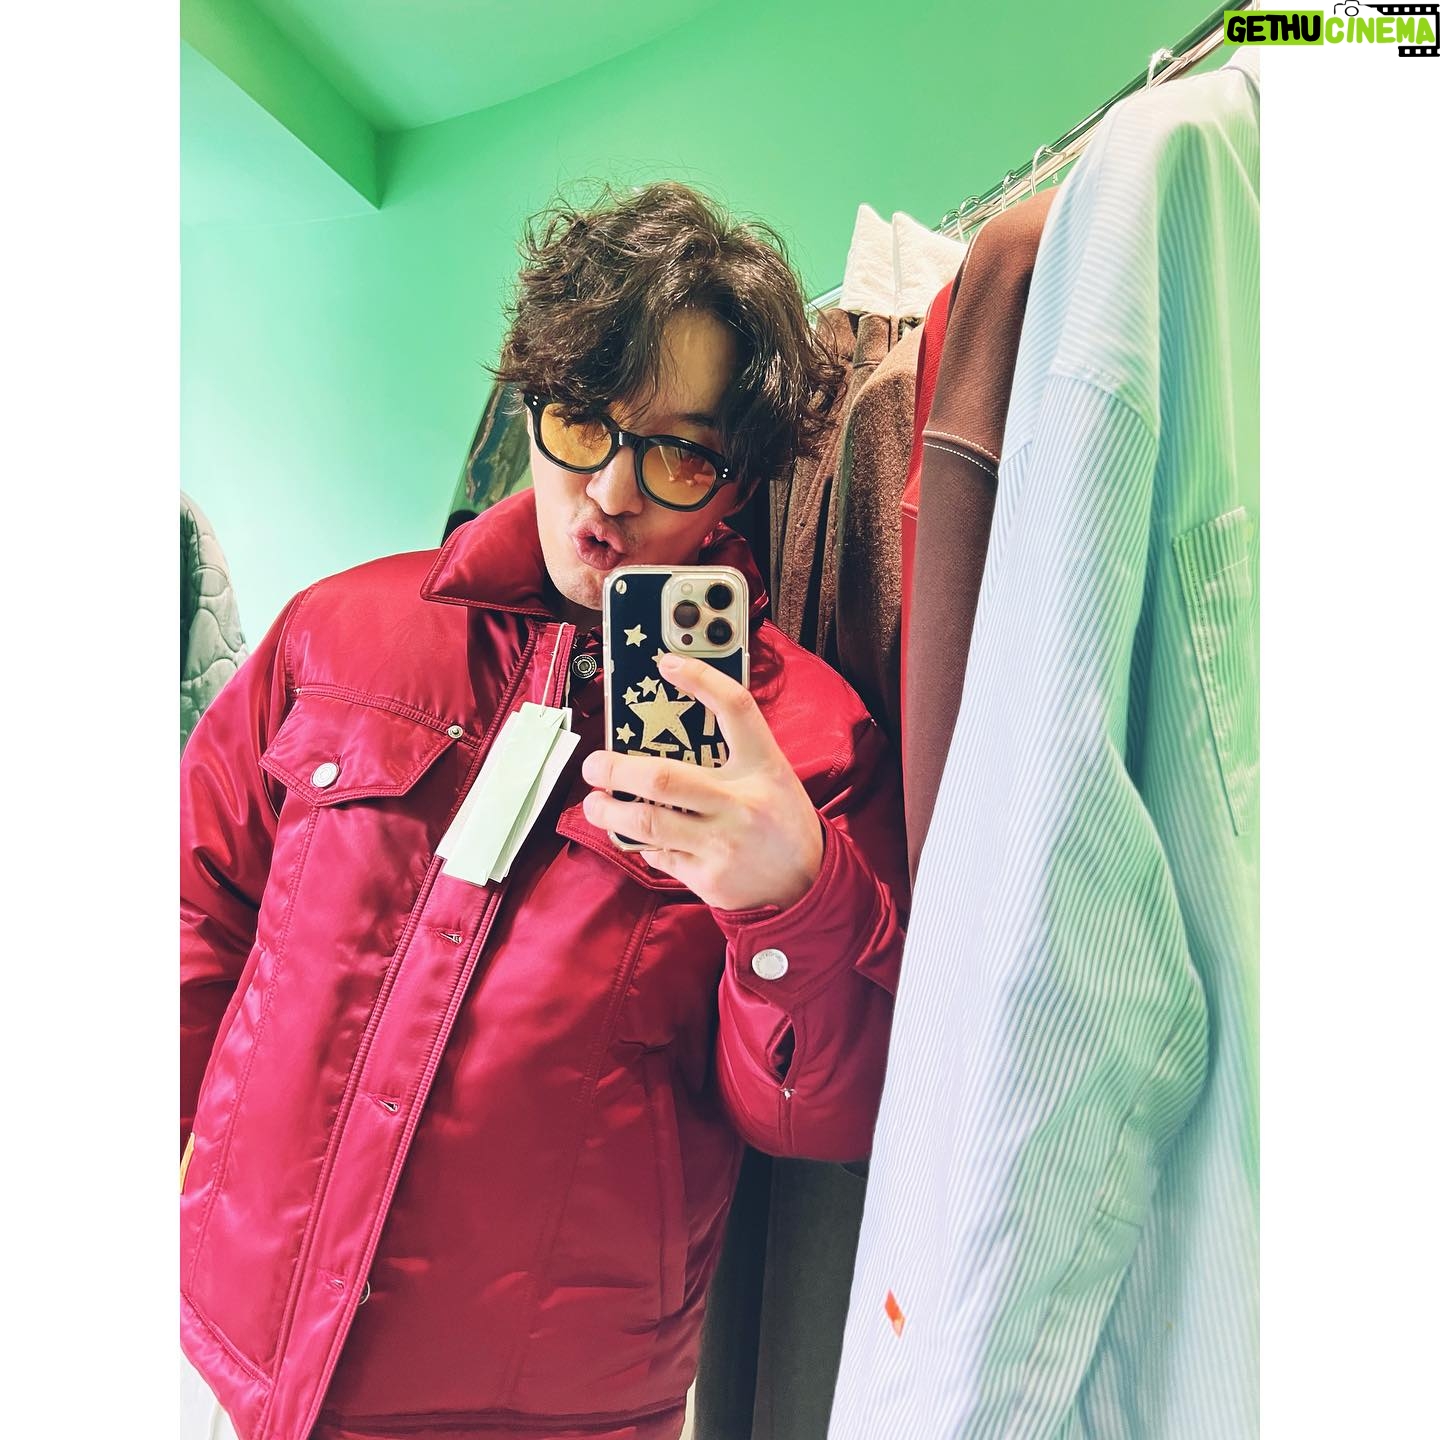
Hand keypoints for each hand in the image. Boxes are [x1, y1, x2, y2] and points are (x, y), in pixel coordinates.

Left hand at [582, 652, 823, 911]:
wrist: (808, 884)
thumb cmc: (780, 819)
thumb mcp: (770, 775)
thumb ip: (730, 752)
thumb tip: (664, 732)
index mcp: (763, 766)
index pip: (736, 709)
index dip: (702, 680)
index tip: (666, 664)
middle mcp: (741, 803)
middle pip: (663, 778)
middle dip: (614, 770)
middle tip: (594, 766)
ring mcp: (722, 843)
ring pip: (646, 822)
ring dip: (607, 811)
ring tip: (594, 803)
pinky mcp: (708, 878)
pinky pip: (658, 855)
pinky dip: (642, 843)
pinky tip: (641, 836)